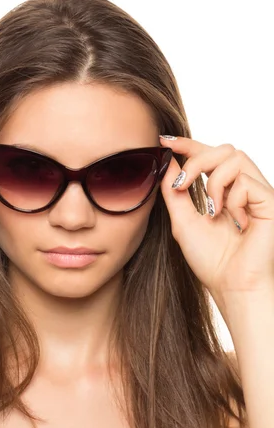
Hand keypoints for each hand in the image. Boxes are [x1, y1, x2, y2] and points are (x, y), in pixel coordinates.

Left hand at [158, 136, 273, 303]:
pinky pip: (246, 180)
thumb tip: (167, 162)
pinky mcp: (270, 200)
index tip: (164, 141)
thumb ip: (174, 192)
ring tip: (213, 210)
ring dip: (214, 183)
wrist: (233, 286)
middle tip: (182, 184)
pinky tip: (235, 221)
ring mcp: (258, 193)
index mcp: (224, 191)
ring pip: (235, 157)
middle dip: (196, 160)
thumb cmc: (212, 261)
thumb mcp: (183, 221)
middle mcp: (243, 188)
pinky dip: (232, 199)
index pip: (208, 156)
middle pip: (223, 149)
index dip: (187, 144)